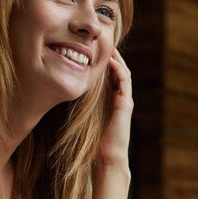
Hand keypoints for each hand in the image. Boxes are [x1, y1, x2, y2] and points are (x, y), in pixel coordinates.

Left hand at [98, 48, 132, 165]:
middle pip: (121, 72)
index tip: (98, 51)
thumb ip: (87, 107)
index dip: (107, 63)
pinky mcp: (126, 105)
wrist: (108, 156)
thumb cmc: (98, 141)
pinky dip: (119, 71)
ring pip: (125, 74)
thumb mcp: (90, 119)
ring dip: (118, 60)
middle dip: (115, 57)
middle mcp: (122, 99)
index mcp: (114, 101)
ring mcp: (126, 101)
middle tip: (106, 43)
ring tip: (111, 48)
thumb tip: (71, 97)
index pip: (113, 77)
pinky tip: (112, 62)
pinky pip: (124, 83)